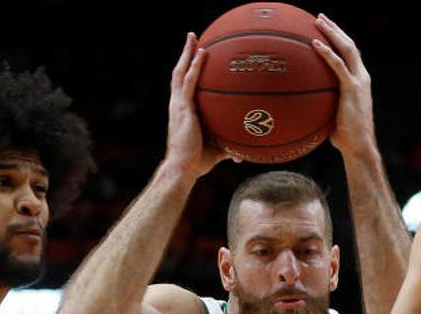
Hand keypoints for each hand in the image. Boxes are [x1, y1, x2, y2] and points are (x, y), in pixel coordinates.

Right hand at [164, 32, 234, 176]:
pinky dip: (195, 66)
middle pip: (179, 73)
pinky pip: (190, 82)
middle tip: (192, 38)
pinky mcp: (183, 108)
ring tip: (192, 36)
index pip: (183, 86)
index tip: (194, 57)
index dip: (187, 70)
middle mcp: (177, 105)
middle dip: (185, 54)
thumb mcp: (216, 151)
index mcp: (182, 111)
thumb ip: (229, 149)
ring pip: (180, 72)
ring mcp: (178, 105)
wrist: (183, 169)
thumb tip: (242, 155)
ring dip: (186, 53)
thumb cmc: (197, 162)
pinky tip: (203, 53)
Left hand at [312, 14, 377, 155]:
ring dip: (332, 33)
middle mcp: (362, 77)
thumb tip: (303, 104)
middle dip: (335, 29)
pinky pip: (338, 66)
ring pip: (347, 49)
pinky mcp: (352, 89)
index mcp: (359, 81)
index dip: (339, 39)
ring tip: (318, 21)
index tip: (326, 29)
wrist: (358, 146)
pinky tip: (315, 44)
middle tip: (320, 18)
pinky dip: (327, 53)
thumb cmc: (344, 137)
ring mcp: (359, 81)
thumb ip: (323, 105)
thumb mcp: (333, 116)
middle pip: (349, 45)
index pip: (350, 54)